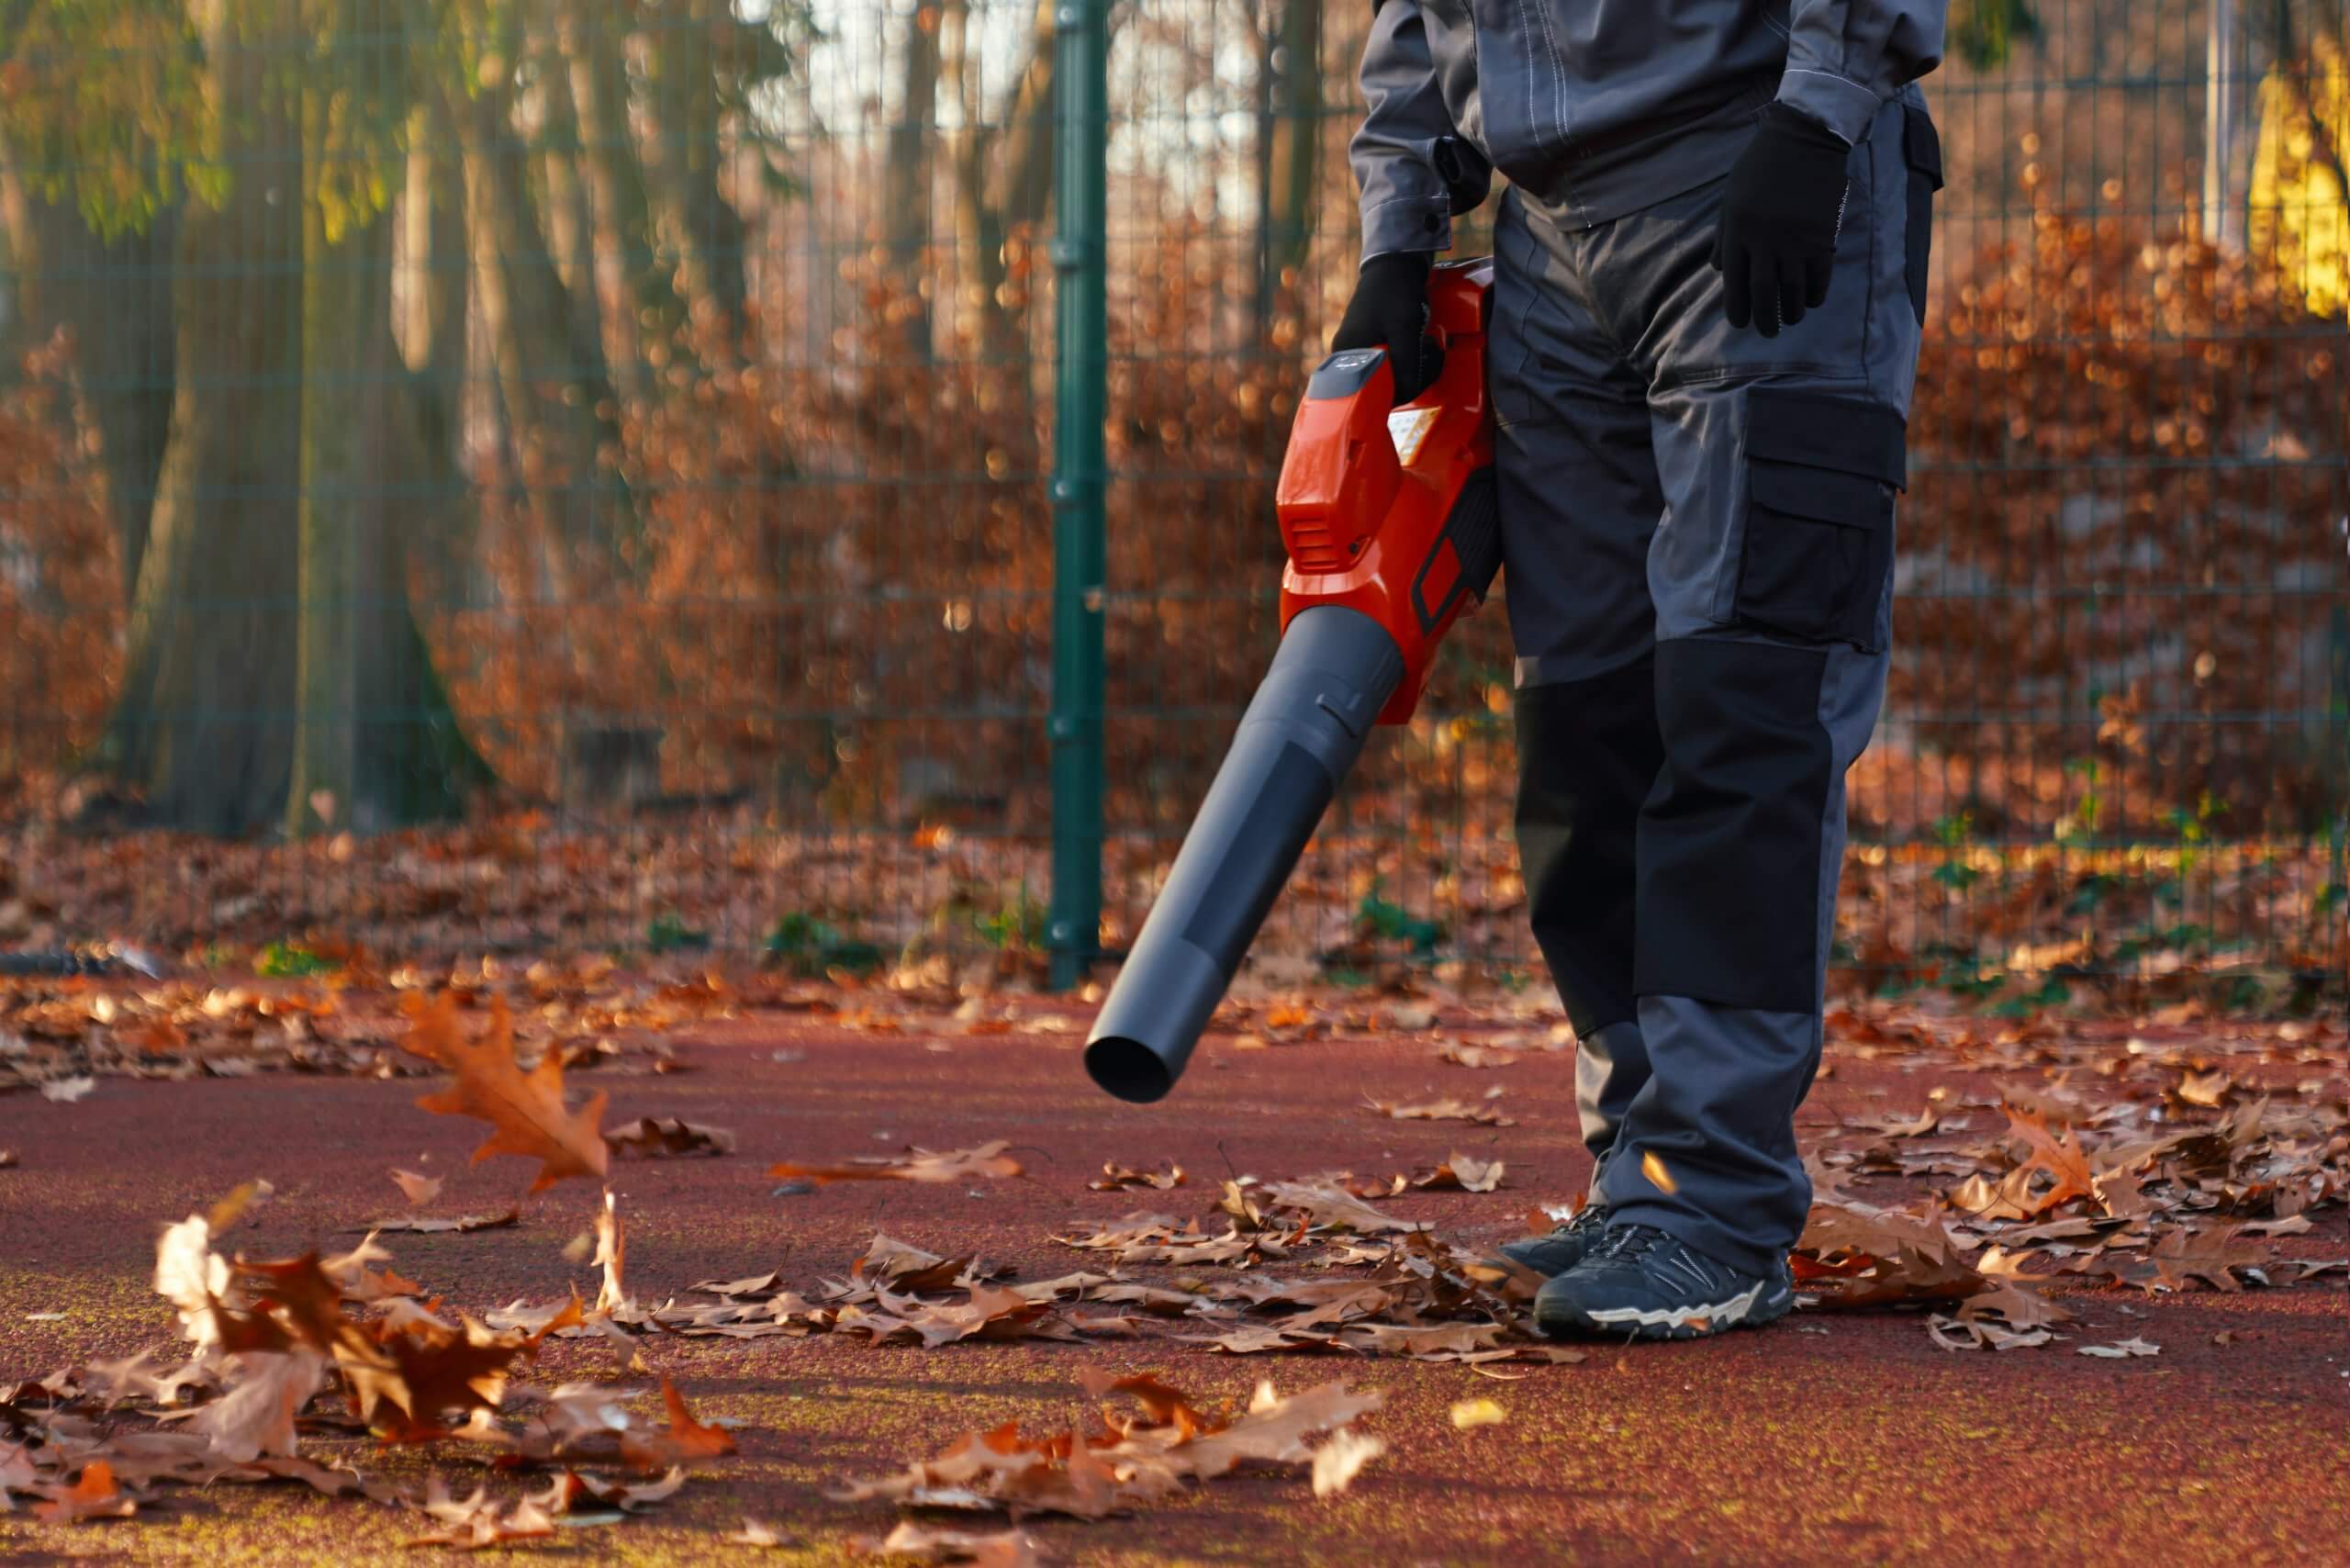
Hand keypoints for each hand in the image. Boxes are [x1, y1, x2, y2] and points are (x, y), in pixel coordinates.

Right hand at [1331, 251, 1436, 403]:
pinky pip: (1388, 360)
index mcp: (1346, 355)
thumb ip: (1406, 363)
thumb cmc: (1395, 292)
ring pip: (1386, 372)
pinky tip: (1420, 345)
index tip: (1421, 377)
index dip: (1399, 391)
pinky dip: (1406, 357)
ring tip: (1428, 348)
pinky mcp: (1368, 339)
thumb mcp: (1404, 330)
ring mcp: (1357, 346)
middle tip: (1430, 358)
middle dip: (1409, 377)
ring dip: (1411, 367)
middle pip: (1379, 384)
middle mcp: (1346, 354)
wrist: (1395, 262)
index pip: (1370, 392)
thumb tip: (1407, 393)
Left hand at [1712, 103, 1852, 336]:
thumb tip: (1722, 270)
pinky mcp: (1822, 236)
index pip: (1734, 283)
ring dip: (1791, 311)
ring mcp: (1795, 240)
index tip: (1740, 323)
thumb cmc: (1761, 167)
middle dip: (1764, 318)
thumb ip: (1726, 235)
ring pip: (1793, 289)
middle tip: (1767, 332)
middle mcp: (1764, 240)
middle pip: (1763, 293)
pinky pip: (1819, 277)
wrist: (1804, 139)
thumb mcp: (1731, 198)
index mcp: (1738, 231)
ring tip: (1789, 320)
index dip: (1737, 308)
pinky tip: (1811, 302)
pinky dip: (1814, 295)